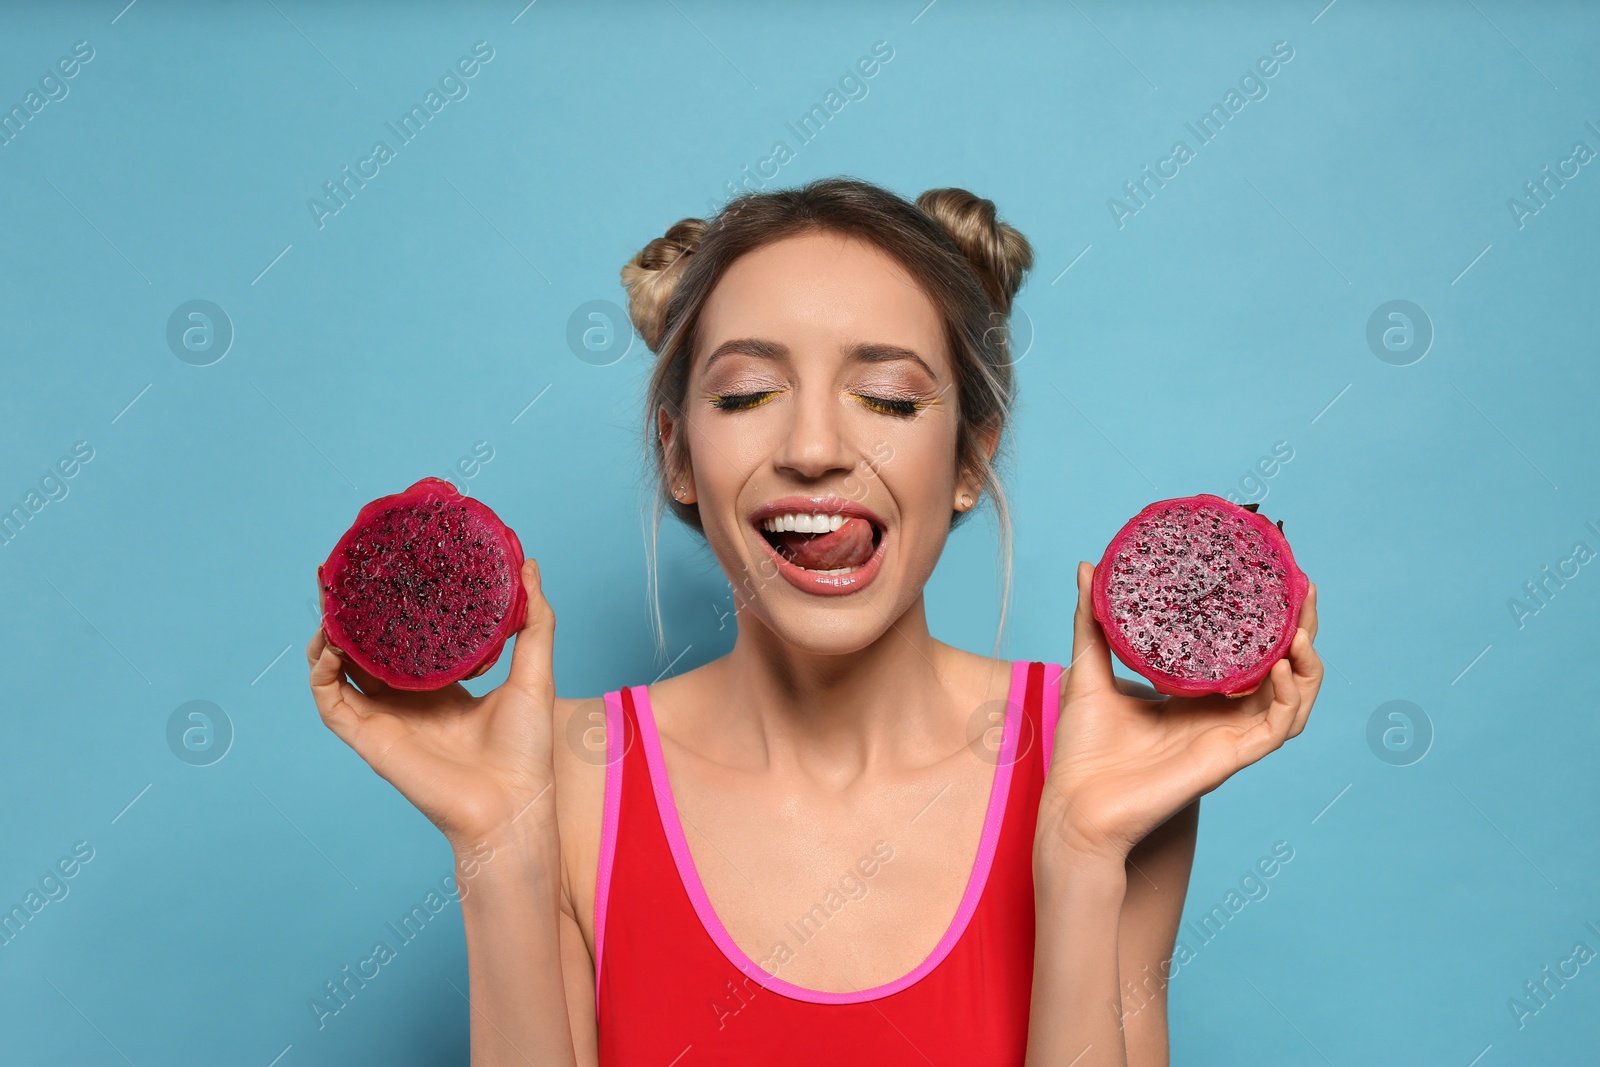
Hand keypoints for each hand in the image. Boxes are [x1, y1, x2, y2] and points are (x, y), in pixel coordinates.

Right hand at [306, 558, 558, 853]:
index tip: (387, 566)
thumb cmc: (526, 750)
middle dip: (351, 610)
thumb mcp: (534, 672)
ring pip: (338, 668)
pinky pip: (329, 700)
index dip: (392, 605)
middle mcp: (406, 699)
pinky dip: (321, 669)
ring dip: (328, 632)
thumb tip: (529, 565)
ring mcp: (384, 717)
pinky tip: (331, 643)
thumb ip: (534, 621)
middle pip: (365, 646)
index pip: (404, 636)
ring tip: (330, 597)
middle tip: (345, 569)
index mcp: (439, 685)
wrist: (513, 804)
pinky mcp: (368, 737)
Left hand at [1038, 561, 1321, 865]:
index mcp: (1195, 695)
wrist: (1074, 804)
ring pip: (1292, 699)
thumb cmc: (1081, 749)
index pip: (1247, 651)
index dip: (1267, 617)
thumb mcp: (1087, 669)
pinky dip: (1287, 697)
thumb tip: (1088, 566)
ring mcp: (1227, 737)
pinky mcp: (1228, 759)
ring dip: (1306, 663)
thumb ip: (1092, 621)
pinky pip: (1276, 728)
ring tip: (1299, 628)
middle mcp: (1219, 715)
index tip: (1275, 575)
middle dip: (1300, 629)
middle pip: (1281, 668)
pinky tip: (1282, 668)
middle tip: (1304, 588)